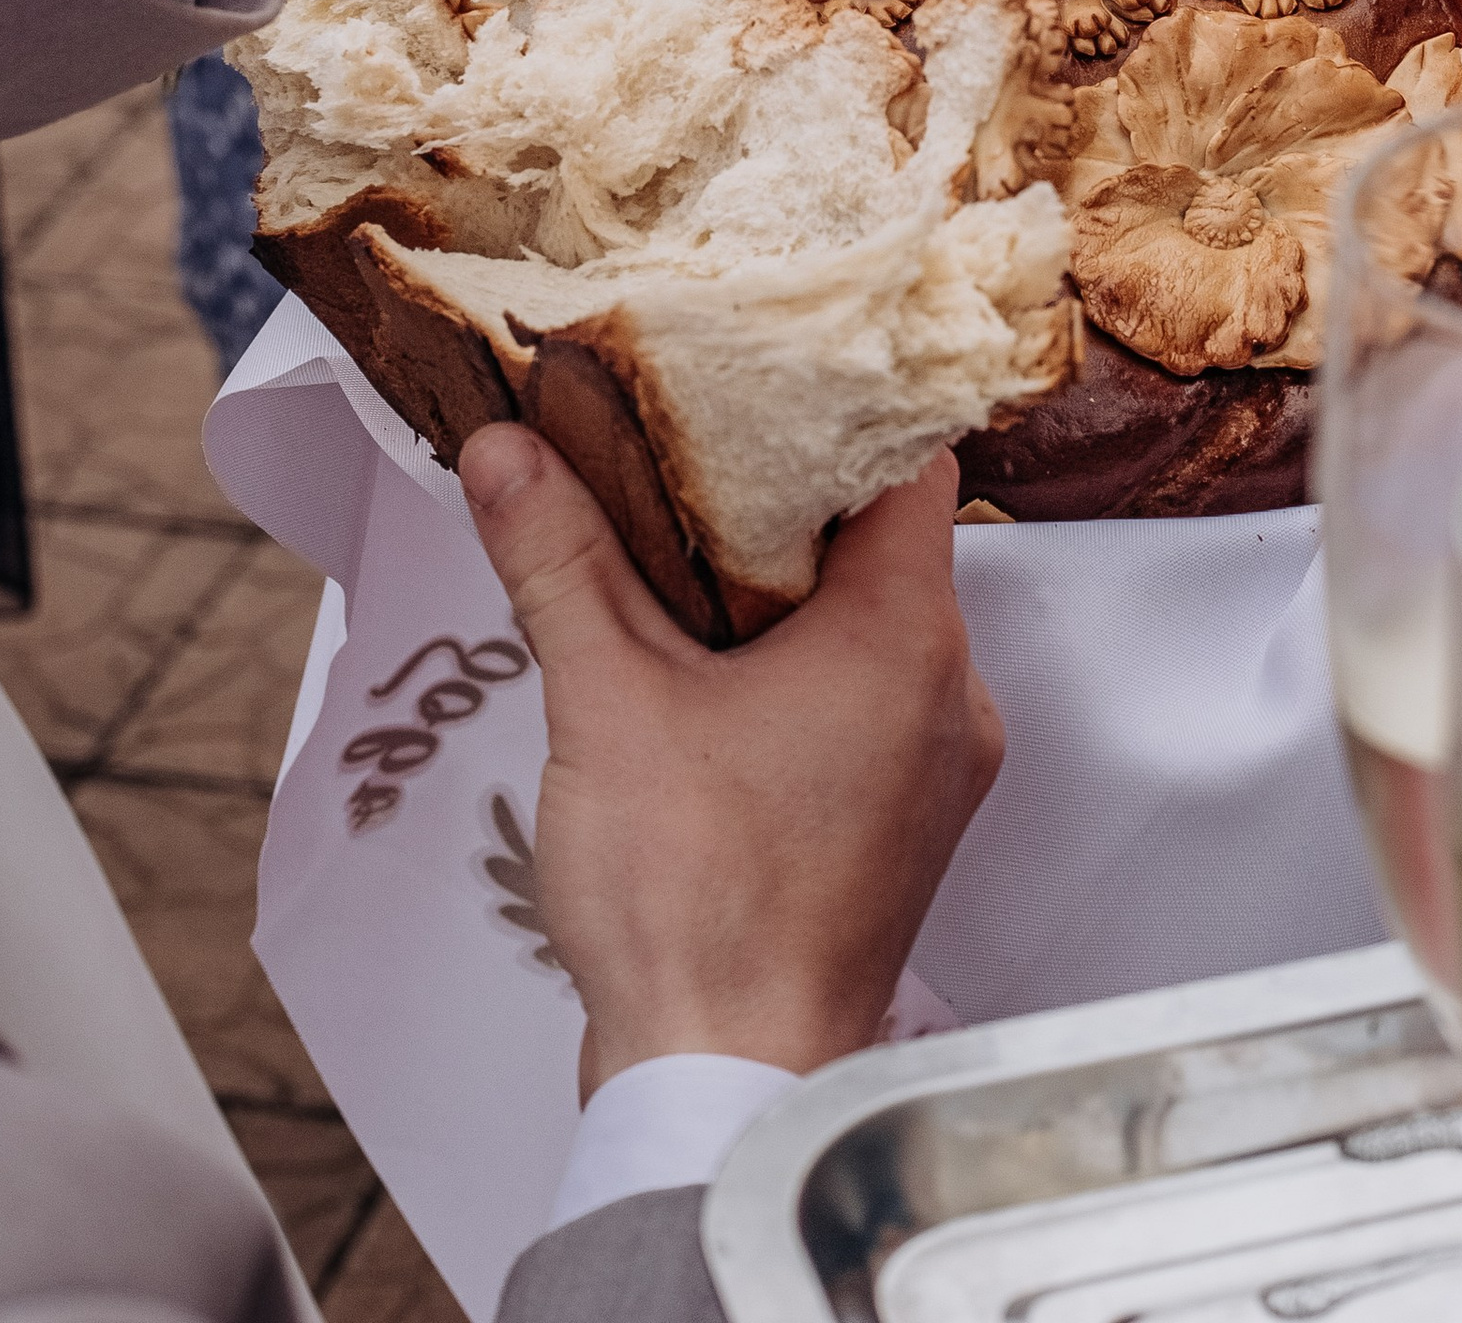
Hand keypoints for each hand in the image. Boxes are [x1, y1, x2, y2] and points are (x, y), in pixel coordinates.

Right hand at [459, 433, 1000, 1088]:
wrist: (726, 1091)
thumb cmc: (692, 910)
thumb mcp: (605, 703)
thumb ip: (559, 560)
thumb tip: (508, 451)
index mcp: (909, 637)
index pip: (911, 458)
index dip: (843, 401)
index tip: (764, 371)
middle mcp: (953, 693)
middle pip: (889, 541)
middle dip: (788, 500)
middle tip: (694, 456)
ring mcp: (938, 770)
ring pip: (876, 628)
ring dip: (788, 594)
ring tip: (683, 560)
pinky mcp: (902, 829)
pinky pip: (868, 706)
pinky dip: (800, 672)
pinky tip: (707, 676)